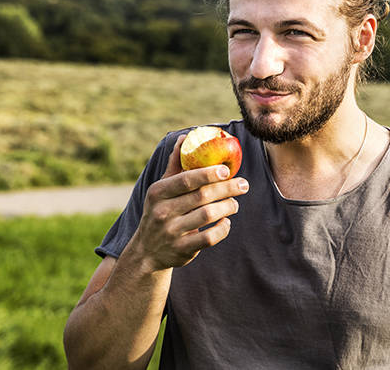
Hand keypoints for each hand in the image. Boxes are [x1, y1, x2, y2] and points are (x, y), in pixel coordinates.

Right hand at [135, 134, 248, 270]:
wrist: (146, 251)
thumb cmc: (159, 211)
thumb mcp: (161, 189)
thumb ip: (174, 164)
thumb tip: (185, 137)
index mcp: (158, 192)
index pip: (186, 179)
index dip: (208, 173)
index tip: (227, 170)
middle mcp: (162, 212)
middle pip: (202, 196)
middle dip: (227, 189)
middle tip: (243, 185)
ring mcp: (171, 232)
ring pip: (207, 216)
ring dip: (227, 207)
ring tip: (235, 203)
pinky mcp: (182, 250)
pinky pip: (209, 238)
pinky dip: (222, 228)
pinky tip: (226, 222)